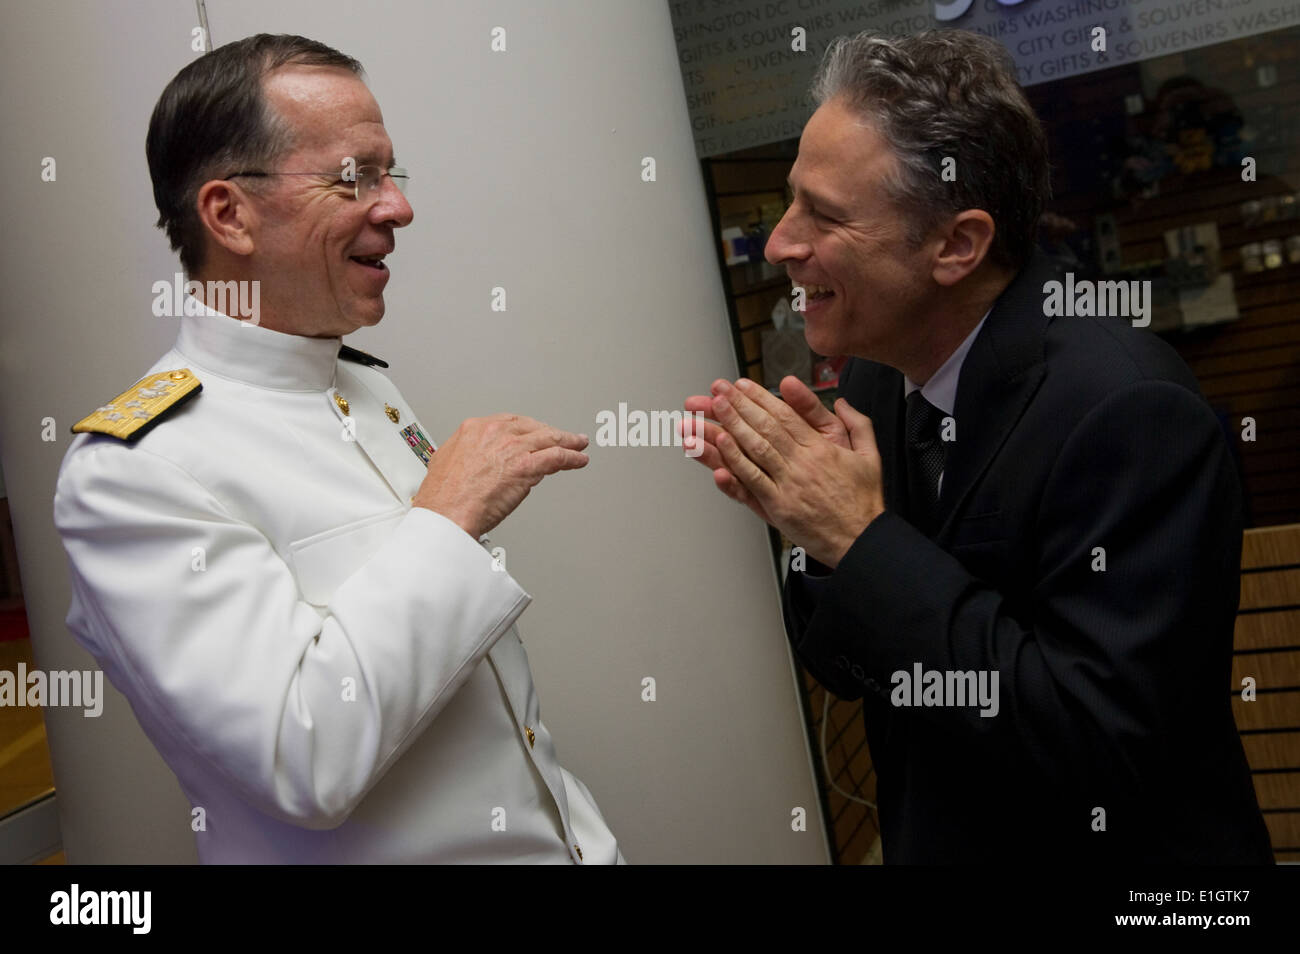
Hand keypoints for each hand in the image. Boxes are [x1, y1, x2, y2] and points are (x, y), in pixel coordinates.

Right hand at [413, 413, 588, 538]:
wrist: (446, 514)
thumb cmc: (443, 498)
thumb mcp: (447, 462)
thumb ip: (466, 456)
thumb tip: (474, 461)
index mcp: (475, 429)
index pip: (511, 423)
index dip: (528, 430)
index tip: (535, 434)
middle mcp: (495, 433)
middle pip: (533, 428)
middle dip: (550, 433)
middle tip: (563, 437)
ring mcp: (512, 448)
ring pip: (549, 439)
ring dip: (568, 442)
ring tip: (579, 445)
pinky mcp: (526, 466)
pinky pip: (557, 457)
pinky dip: (572, 457)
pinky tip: (579, 460)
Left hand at [698, 377, 884, 566]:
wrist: (862, 540)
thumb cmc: (863, 502)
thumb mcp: (871, 455)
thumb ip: (857, 424)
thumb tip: (842, 402)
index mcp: (822, 448)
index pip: (785, 415)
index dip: (760, 397)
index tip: (743, 385)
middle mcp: (803, 463)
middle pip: (765, 426)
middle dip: (739, 404)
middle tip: (718, 389)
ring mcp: (789, 484)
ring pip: (755, 448)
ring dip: (731, 425)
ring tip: (713, 408)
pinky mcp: (779, 506)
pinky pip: (752, 479)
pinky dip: (735, 461)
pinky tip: (721, 445)